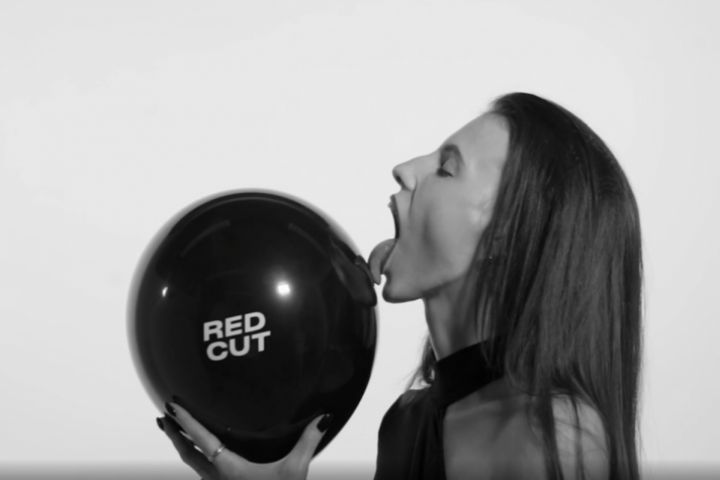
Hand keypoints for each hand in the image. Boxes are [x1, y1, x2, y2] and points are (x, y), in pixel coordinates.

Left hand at [157, 401, 331, 479]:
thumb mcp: (295, 471)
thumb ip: (308, 442)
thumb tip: (323, 418)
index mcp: (228, 469)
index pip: (200, 440)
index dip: (185, 423)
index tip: (171, 407)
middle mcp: (217, 478)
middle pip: (187, 454)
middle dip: (173, 434)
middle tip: (162, 417)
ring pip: (193, 465)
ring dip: (183, 447)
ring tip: (176, 433)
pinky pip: (204, 472)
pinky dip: (197, 459)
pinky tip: (205, 457)